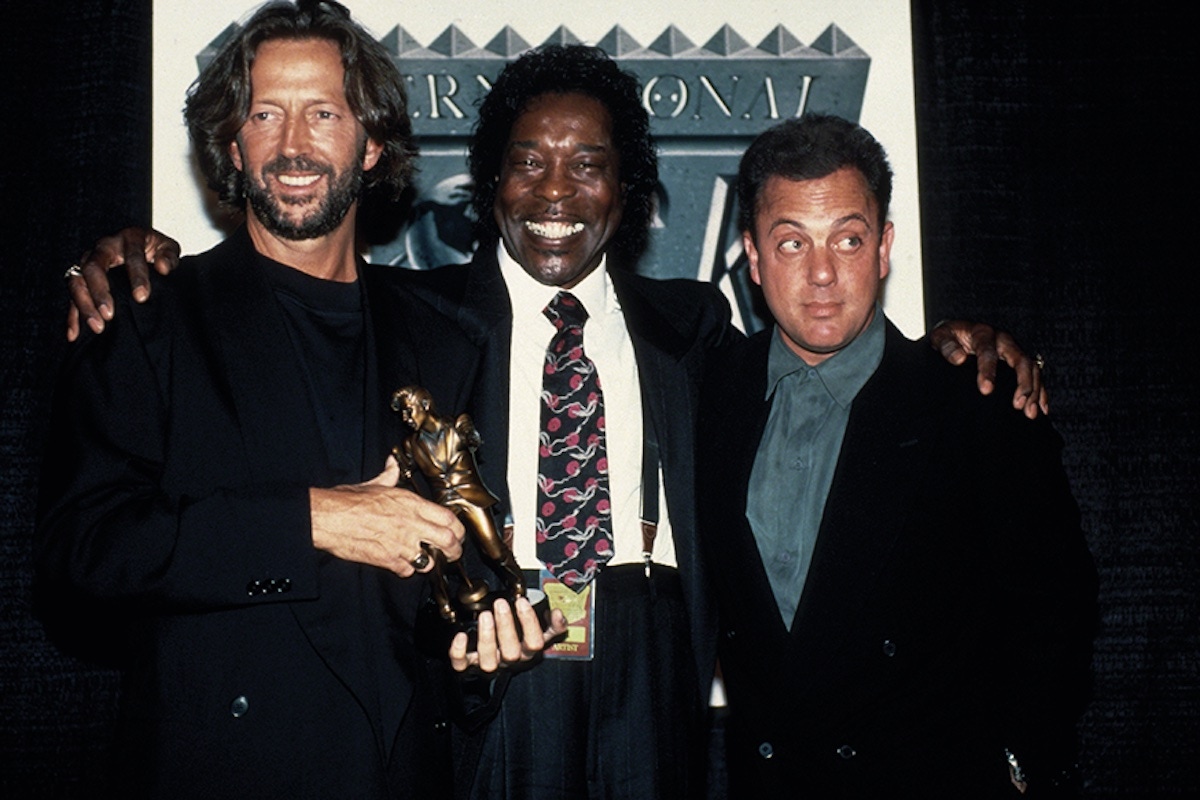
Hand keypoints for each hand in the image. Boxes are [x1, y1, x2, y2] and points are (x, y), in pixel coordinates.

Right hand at [66, 227, 181, 340]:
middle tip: (110, 315)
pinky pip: (72, 296)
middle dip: (100, 292)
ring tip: (98, 327)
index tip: (142, 297)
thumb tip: (162, 268)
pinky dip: (72, 316)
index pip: (131, 255)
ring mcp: (89, 261)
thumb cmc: (156, 250)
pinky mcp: (81, 277)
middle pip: (93, 267)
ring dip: (84, 305)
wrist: (143, 248)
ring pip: (77, 281)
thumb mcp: (167, 248)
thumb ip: (168, 257)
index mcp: (128, 237)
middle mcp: (104, 247)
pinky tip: (75, 334)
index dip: (136, 276)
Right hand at [310, 456, 464, 576]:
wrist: (329, 517)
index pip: (449, 518)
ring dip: (429, 562)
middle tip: (453, 553)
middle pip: (448, 541)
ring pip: (430, 560)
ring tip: (424, 559)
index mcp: (411, 503)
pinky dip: (406, 570)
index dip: (458, 529)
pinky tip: (401, 564)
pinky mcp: (388, 560)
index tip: (458, 534)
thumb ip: (389, 475)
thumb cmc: (348, 500)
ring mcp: (401, 543)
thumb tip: (392, 464)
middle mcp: (411, 523)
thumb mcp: (374, 483)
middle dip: (454, 550)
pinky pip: (407, 571)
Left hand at [449, 597, 567, 672]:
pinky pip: (462, 665)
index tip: (522, 602)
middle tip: (501, 604)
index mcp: (527, 649)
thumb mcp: (541, 627)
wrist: (497, 645)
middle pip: (511, 652)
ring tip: (485, 615)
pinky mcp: (469, 665)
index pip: (534, 643)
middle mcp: (510, 659)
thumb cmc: (520, 633)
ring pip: (488, 661)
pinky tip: (461, 636)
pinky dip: (459, 652)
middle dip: (506, 626)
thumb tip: (558, 613)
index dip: (529, 624)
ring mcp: (490, 663)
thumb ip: (552, 623)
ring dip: (486, 637)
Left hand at [929, 319, 1048, 418]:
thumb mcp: (941, 337)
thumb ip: (947, 346)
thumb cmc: (948, 338)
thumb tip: (959, 359)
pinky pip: (1035, 375)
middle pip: (1020, 359)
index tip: (986, 390)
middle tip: (1017, 405)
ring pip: (1032, 368)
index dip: (988, 370)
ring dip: (1034, 391)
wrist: (957, 334)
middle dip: (1022, 383)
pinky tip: (1041, 409)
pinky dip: (1040, 392)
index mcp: (983, 333)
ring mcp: (1013, 350)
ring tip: (1030, 413)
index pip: (988, 351)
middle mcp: (1003, 340)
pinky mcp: (1018, 361)